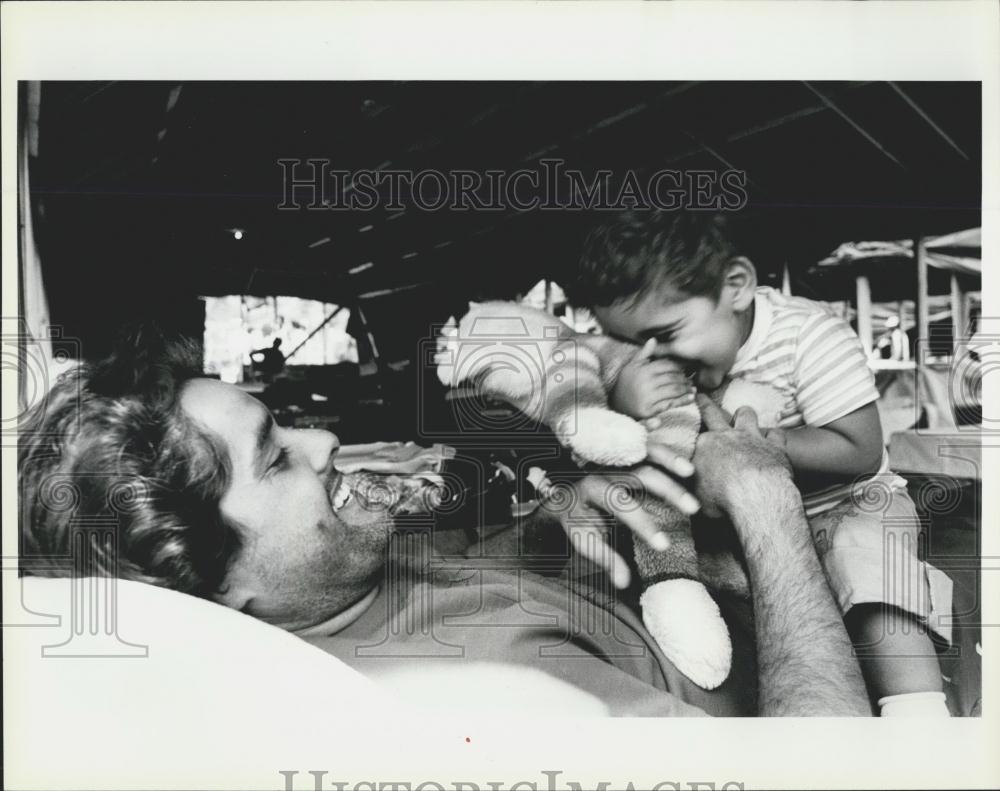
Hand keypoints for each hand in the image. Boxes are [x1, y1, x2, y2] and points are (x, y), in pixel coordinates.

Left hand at [536, 441, 698, 589]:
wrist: (559, 489)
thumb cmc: (576, 517)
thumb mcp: (584, 538)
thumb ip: (604, 557)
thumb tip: (623, 583)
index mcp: (591, 490)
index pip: (620, 506)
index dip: (642, 524)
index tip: (665, 544)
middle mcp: (603, 467)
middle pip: (638, 474)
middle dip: (667, 490)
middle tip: (693, 509)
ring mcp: (613, 452)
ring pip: (642, 450)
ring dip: (667, 458)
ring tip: (690, 473)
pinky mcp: (620, 444)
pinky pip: (637, 434)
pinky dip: (651, 428)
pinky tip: (662, 422)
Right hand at [611, 338, 694, 419]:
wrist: (615, 404)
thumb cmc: (626, 383)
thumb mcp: (632, 366)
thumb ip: (644, 353)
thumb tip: (653, 339)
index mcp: (643, 370)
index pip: (667, 366)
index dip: (678, 367)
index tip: (684, 369)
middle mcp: (646, 383)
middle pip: (673, 378)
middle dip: (684, 379)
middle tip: (689, 380)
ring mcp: (648, 397)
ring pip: (674, 391)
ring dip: (686, 390)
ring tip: (691, 389)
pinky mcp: (649, 410)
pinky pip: (670, 404)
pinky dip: (682, 401)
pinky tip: (690, 398)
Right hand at [693, 395, 793, 518]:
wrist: (756, 497)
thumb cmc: (723, 501)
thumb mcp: (697, 496)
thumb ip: (691, 484)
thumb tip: (685, 486)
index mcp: (703, 446)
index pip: (691, 432)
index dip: (686, 427)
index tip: (682, 422)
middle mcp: (725, 436)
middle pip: (712, 412)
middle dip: (704, 403)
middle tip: (700, 396)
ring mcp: (751, 437)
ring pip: (746, 413)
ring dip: (744, 416)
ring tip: (743, 418)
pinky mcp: (774, 446)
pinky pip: (776, 433)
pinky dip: (773, 437)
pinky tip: (773, 441)